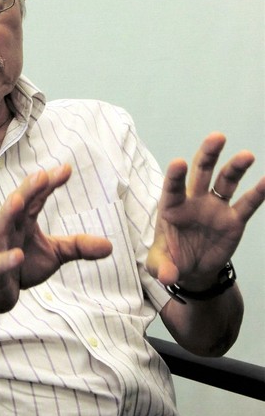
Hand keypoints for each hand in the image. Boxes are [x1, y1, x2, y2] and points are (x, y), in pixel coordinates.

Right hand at [0, 164, 112, 313]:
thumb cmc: (21, 264)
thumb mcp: (54, 254)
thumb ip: (78, 246)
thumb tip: (110, 245)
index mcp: (24, 221)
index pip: (36, 198)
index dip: (49, 183)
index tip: (66, 169)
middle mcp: (9, 229)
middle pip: (17, 205)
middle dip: (28, 189)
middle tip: (42, 174)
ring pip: (0, 227)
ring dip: (7, 213)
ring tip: (18, 200)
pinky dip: (6, 260)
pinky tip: (18, 256)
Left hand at [147, 133, 264, 289]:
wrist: (192, 269)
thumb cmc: (170, 259)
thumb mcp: (161, 266)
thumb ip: (163, 268)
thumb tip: (168, 278)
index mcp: (172, 207)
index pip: (173, 187)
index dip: (175, 176)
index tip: (178, 162)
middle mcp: (194, 201)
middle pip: (201, 172)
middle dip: (208, 155)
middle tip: (217, 137)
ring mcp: (215, 207)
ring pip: (226, 181)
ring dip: (235, 167)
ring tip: (246, 155)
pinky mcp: (233, 219)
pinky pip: (247, 204)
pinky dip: (258, 193)